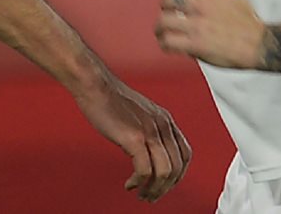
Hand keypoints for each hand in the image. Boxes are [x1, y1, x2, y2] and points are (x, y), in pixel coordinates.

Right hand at [72, 68, 191, 201]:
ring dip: (154, 189)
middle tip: (151, 196)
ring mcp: (150, 131)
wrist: (96, 85)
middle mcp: (162, 125)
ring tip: (141, 194)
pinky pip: (145, 170)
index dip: (178, 175)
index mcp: (165, 119)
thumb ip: (149, 130)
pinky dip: (139, 183)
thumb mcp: (141, 114)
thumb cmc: (111, 98)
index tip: (166, 185)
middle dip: (166, 188)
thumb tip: (149, 154)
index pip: (185, 154)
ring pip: (165, 172)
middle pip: (177, 167)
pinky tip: (130, 184)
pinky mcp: (134, 138)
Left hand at [156, 0, 266, 68]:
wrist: (259, 43)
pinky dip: (165, 43)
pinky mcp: (196, 44)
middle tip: (168, 13)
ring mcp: (197, 24)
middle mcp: (201, 5)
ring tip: (163, 31)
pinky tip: (169, 45)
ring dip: (160, 27)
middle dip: (165, 7)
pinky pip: (169, 40)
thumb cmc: (247, 19)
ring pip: (163, 21)